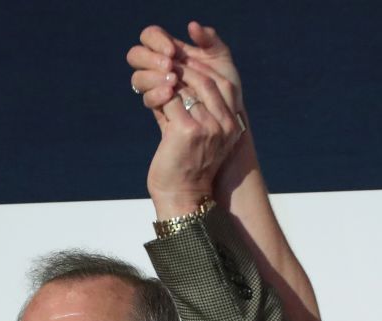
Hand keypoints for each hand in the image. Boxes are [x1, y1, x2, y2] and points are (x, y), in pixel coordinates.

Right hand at [128, 22, 242, 117]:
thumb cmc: (223, 82)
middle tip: (169, 65)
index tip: (172, 51)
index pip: (149, 36)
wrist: (228, 112)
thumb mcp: (220, 57)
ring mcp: (155, 86)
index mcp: (169, 48)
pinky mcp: (158, 105)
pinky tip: (170, 94)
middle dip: (150, 59)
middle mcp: (157, 65)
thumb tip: (192, 26)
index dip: (156, 40)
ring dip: (153, 77)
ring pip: (138, 78)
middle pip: (136, 55)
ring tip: (173, 81)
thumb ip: (209, 39)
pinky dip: (157, 95)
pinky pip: (147, 99)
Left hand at [128, 23, 246, 217]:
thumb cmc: (187, 171)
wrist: (182, 198)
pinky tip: (149, 94)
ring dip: (171, 78)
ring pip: (188, 89)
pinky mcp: (188, 130)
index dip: (205, 71)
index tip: (187, 63)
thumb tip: (177, 86)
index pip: (224, 85)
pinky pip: (171, 101)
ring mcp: (208, 127)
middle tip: (169, 62)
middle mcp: (225, 126)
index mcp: (232, 127)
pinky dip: (159, 95)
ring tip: (158, 74)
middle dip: (187, 69)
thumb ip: (194, 113)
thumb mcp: (199, 140)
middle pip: (208, 82)